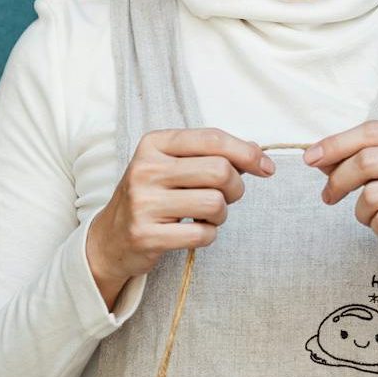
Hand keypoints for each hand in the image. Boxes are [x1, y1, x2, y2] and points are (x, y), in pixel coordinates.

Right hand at [87, 127, 274, 308]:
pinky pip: (202, 234)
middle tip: (228, 196)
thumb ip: (211, 154)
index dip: (247, 152)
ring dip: (221, 214)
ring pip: (215, 203)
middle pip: (220, 171)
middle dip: (236, 187)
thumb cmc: (153, 196)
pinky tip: (193, 232)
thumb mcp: (173, 165)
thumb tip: (257, 152)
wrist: (111, 237)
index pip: (212, 139)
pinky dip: (208, 235)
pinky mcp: (146, 235)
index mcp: (154, 144)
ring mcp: (143, 203)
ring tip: (206, 216)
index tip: (265, 167)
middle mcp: (146, 169)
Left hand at [303, 121, 377, 289]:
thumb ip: (362, 158)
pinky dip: (375, 227)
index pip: (373, 131)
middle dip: (339, 180)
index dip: (336, 144)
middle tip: (329, 196)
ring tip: (371, 215)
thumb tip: (318, 156)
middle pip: (368, 161)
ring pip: (373, 194)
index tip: (310, 158)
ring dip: (360, 210)